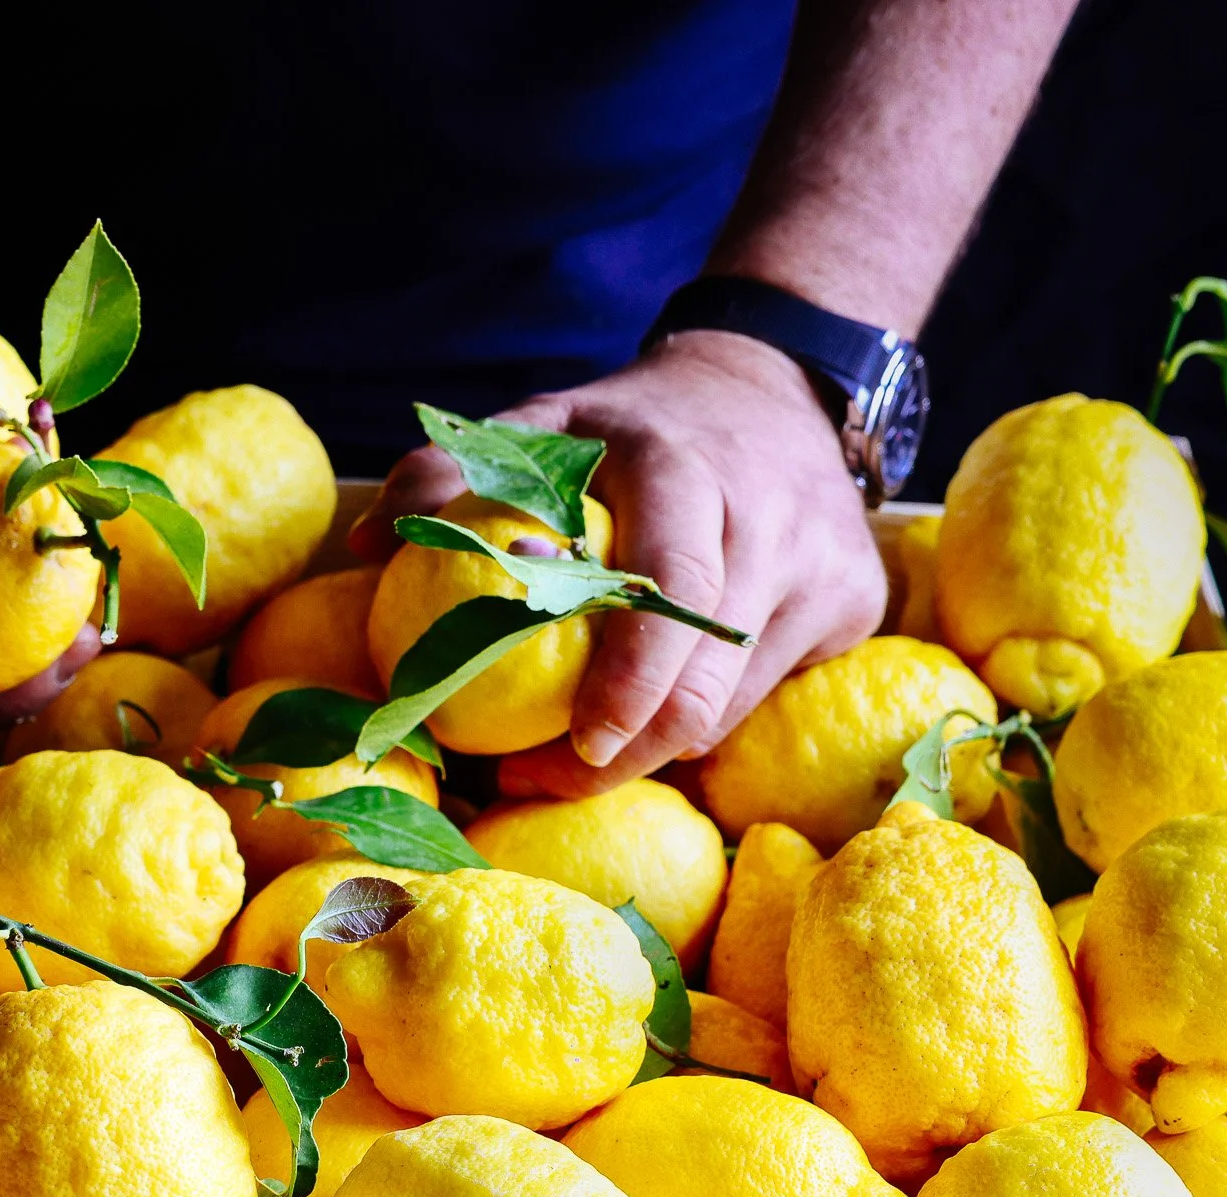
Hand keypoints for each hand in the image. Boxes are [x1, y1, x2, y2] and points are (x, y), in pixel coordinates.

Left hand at [350, 329, 888, 796]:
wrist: (777, 386)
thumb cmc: (633, 428)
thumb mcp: (544, 425)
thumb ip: (450, 473)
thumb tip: (369, 545)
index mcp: (684, 467)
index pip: (672, 589)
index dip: (628, 681)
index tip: (577, 745)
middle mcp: (770, 519)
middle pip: (704, 681)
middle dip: (624, 755)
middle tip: (540, 780)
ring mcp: (826, 568)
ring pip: (733, 708)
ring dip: (650, 751)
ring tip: (571, 760)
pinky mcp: (856, 607)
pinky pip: (764, 701)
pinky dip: (699, 724)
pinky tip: (647, 723)